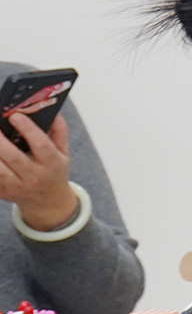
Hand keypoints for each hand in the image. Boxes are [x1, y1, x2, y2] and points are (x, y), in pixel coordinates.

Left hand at [0, 114, 76, 229]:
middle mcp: (35, 176)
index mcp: (52, 164)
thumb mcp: (63, 153)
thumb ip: (58, 131)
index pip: (41, 145)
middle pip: (13, 157)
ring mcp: (17, 186)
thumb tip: (51, 111)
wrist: (49, 202)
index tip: (16, 115)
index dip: (28, 129)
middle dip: (0, 140)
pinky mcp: (3, 192)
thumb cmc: (54, 171)